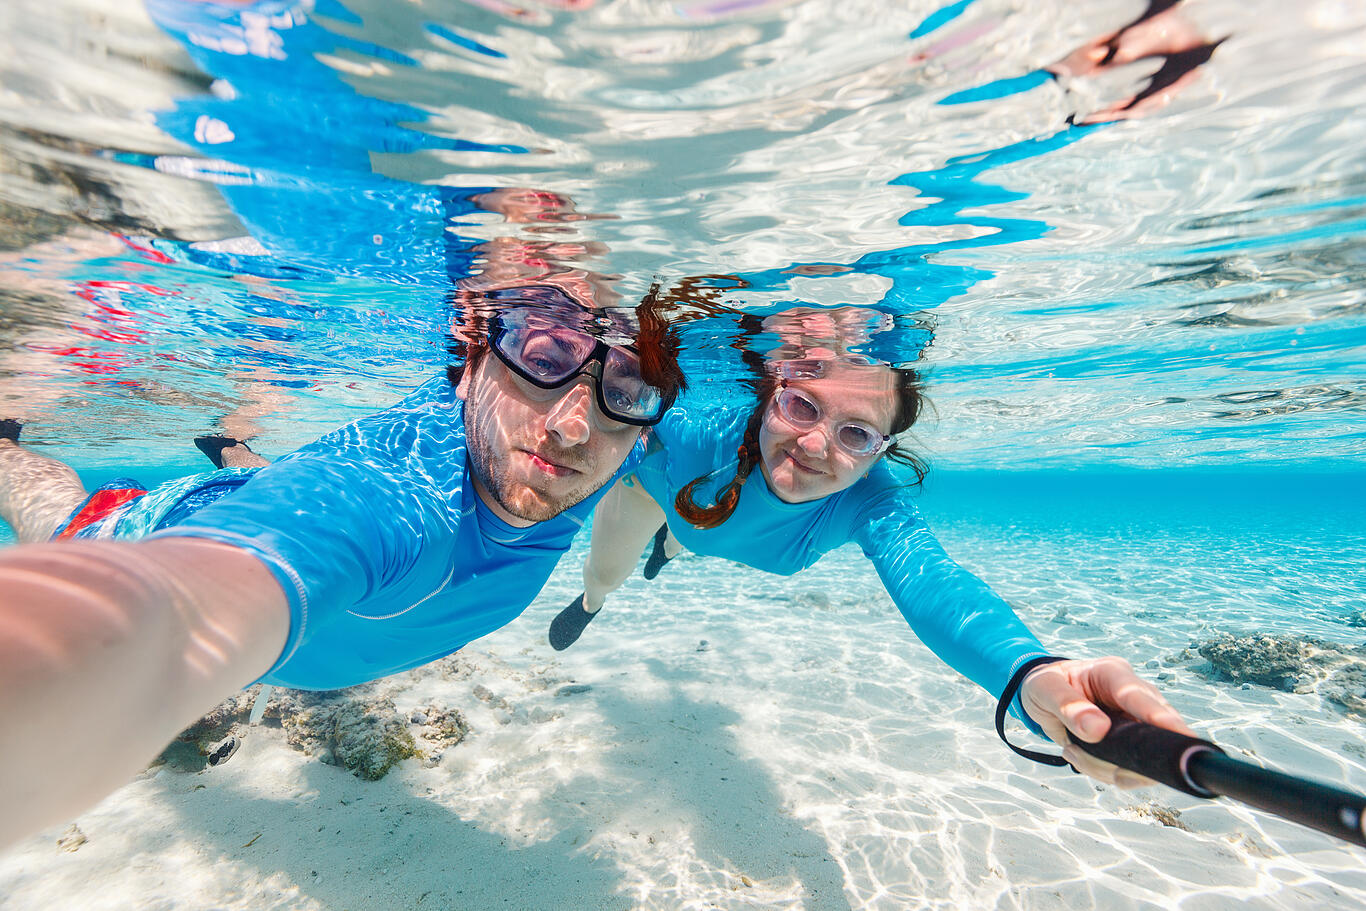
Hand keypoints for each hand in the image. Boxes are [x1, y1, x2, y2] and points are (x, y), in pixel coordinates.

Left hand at [1020, 656, 1194, 787]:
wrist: (1045, 696)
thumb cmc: (1047, 684)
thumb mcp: (1043, 688)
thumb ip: (1066, 705)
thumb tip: (1097, 730)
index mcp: (1112, 673)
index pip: (1139, 695)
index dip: (1160, 717)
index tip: (1179, 737)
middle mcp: (1133, 695)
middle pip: (1156, 730)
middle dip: (1134, 756)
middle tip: (1099, 765)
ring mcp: (1137, 720)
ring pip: (1144, 757)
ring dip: (1107, 766)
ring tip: (1071, 750)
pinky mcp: (1134, 742)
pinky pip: (1131, 769)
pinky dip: (1104, 771)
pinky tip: (1077, 754)